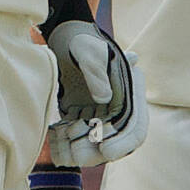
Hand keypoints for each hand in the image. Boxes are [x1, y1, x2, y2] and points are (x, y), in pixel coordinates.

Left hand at [41, 0, 147, 167]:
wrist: (61, 38)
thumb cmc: (79, 40)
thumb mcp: (88, 50)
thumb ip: (97, 71)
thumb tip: (105, 98)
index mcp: (129, 93)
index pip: (136, 128)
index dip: (124, 143)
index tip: (105, 151)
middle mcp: (118, 109)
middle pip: (114, 143)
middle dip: (94, 151)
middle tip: (75, 150)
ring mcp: (99, 116)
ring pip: (92, 147)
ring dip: (77, 150)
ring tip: (60, 140)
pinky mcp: (80, 119)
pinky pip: (75, 142)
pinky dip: (64, 147)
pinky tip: (53, 139)